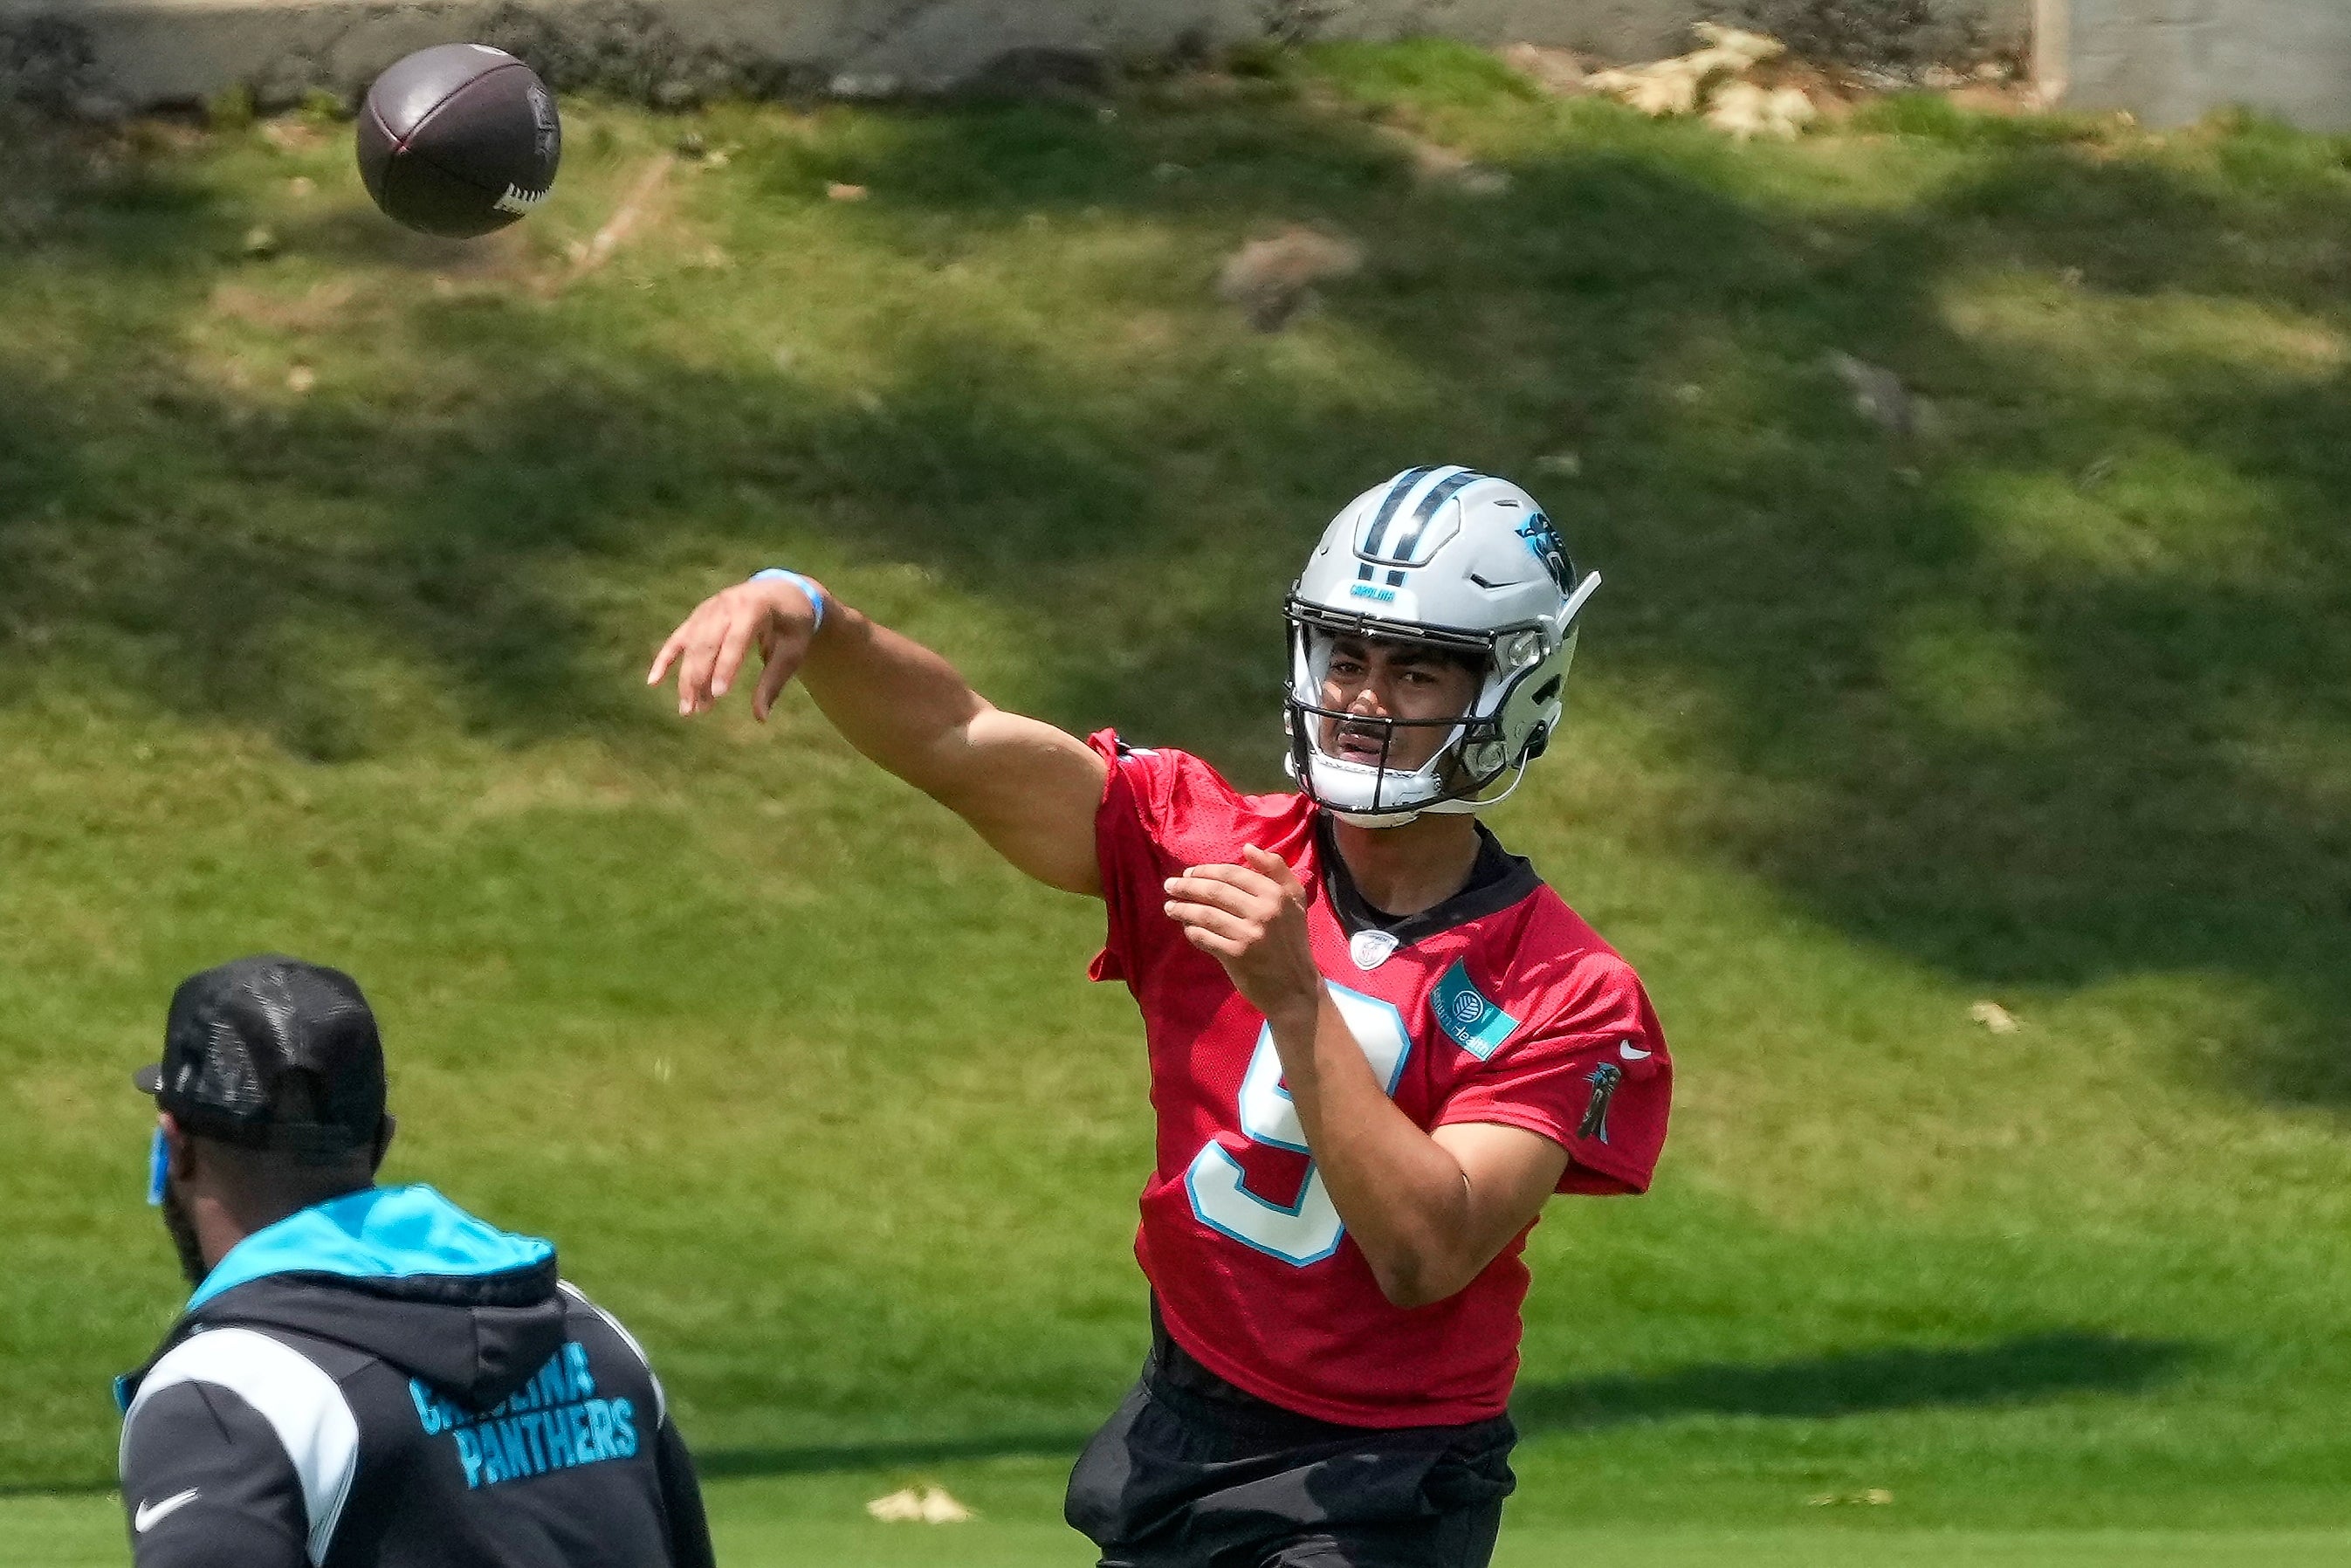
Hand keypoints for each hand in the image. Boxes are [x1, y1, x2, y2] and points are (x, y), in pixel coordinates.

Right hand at [647, 576, 822, 719]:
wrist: (783, 590)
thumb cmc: (793, 623)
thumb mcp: (793, 650)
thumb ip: (774, 681)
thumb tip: (761, 717)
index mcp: (754, 607)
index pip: (736, 639)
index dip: (726, 665)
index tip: (719, 694)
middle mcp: (727, 604)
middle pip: (707, 643)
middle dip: (699, 678)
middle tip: (697, 711)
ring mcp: (709, 608)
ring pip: (692, 645)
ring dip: (687, 677)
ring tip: (688, 709)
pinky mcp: (699, 616)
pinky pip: (679, 638)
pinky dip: (665, 658)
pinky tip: (653, 681)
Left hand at [1164, 845, 1321, 1022]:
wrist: (1295, 987)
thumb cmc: (1292, 939)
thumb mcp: (1295, 899)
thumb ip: (1276, 869)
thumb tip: (1248, 848)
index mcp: (1276, 894)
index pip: (1232, 874)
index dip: (1205, 871)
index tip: (1188, 873)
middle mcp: (1264, 911)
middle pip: (1215, 891)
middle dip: (1187, 886)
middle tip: (1170, 886)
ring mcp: (1249, 934)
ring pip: (1205, 914)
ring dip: (1182, 908)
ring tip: (1170, 907)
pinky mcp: (1236, 956)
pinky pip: (1204, 937)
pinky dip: (1191, 931)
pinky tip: (1186, 928)